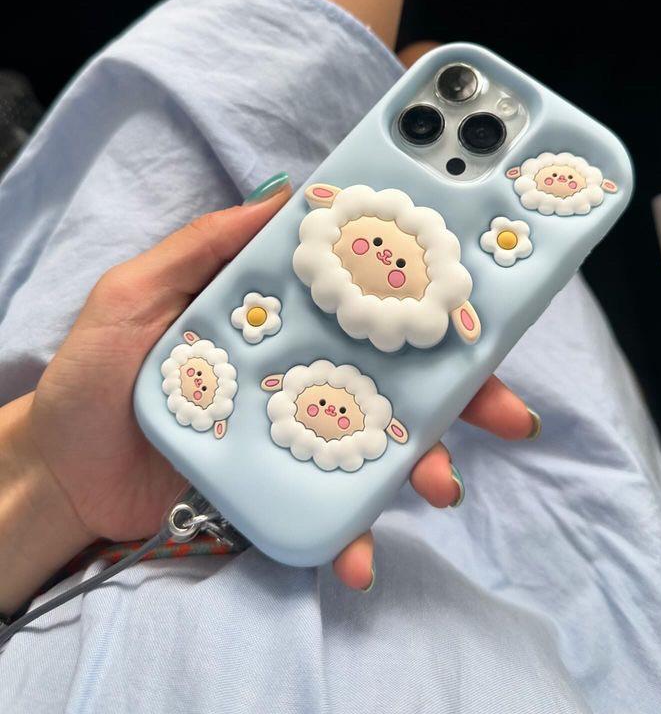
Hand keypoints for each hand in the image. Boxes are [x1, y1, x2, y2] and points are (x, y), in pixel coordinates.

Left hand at [4, 182, 536, 606]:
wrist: (61, 474)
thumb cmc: (94, 374)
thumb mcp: (137, 292)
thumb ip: (204, 246)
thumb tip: (285, 195)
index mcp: (280, 314)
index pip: (366, 300)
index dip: (426, 297)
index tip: (482, 300)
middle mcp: (301, 367)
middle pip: (397, 373)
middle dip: (464, 393)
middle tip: (511, 414)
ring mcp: (297, 429)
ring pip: (381, 442)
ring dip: (424, 464)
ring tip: (442, 487)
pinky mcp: (283, 485)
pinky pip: (333, 504)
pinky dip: (351, 531)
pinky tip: (357, 554)